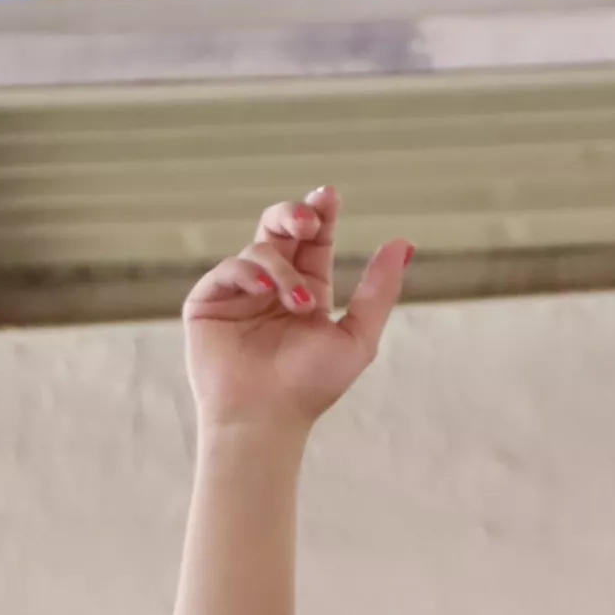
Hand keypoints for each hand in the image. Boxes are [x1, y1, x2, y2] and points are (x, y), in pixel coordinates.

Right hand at [181, 185, 411, 436]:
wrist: (266, 418)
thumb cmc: (312, 386)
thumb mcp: (358, 336)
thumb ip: (378, 290)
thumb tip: (405, 242)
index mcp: (307, 291)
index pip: (313, 241)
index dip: (320, 215)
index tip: (330, 196)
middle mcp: (272, 286)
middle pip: (279, 229)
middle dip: (295, 216)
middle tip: (310, 220)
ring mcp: (239, 292)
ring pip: (259, 249)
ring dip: (284, 271)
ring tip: (299, 304)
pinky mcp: (208, 301)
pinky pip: (228, 268)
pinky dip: (248, 272)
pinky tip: (265, 290)